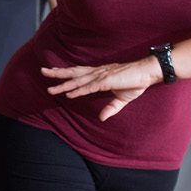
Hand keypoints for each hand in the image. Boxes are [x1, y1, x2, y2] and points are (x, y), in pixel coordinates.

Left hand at [41, 57, 161, 121]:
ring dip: (64, 83)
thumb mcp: (121, 99)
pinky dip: (79, 90)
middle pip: (73, 72)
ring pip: (78, 80)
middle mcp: (97, 73)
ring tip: (50, 86)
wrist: (148, 73)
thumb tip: (102, 118)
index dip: (66, 74)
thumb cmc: (136, 82)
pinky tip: (70, 94)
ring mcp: (101, 76)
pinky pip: (90, 87)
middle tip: (42, 71)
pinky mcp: (107, 80)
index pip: (78, 74)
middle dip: (57, 73)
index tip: (53, 74)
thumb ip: (111, 108)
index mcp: (100, 74)